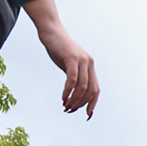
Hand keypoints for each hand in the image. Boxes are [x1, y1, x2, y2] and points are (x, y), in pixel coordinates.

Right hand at [22, 0, 99, 118]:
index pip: (96, 90)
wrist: (50, 30)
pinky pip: (73, 79)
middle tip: (69, 110)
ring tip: (66, 106)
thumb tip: (75, 93)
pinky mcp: (72, 58)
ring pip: (82, 87)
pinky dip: (68, 91)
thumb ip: (74, 77)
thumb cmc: (58, 48)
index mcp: (90, 66)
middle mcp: (89, 64)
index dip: (92, 104)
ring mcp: (82, 60)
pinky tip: (63, 97)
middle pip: (90, 91)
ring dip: (74, 100)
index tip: (87, 115)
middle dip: (81, 104)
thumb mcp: (69, 65)